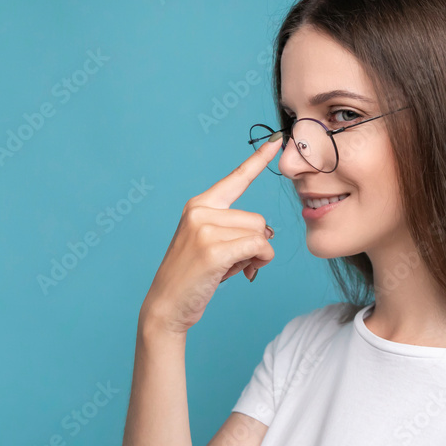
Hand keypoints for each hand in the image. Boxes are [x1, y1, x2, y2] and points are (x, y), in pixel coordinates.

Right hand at [139, 133, 281, 334]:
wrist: (167, 306)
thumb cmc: (194, 277)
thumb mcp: (212, 244)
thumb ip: (237, 230)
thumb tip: (268, 233)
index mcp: (199, 205)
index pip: (236, 178)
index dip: (258, 159)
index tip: (278, 140)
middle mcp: (200, 210)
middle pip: (258, 219)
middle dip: (255, 244)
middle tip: (233, 262)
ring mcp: (204, 229)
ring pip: (260, 234)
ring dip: (256, 256)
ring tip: (230, 269)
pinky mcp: (213, 250)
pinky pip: (258, 247)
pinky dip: (259, 262)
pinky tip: (243, 273)